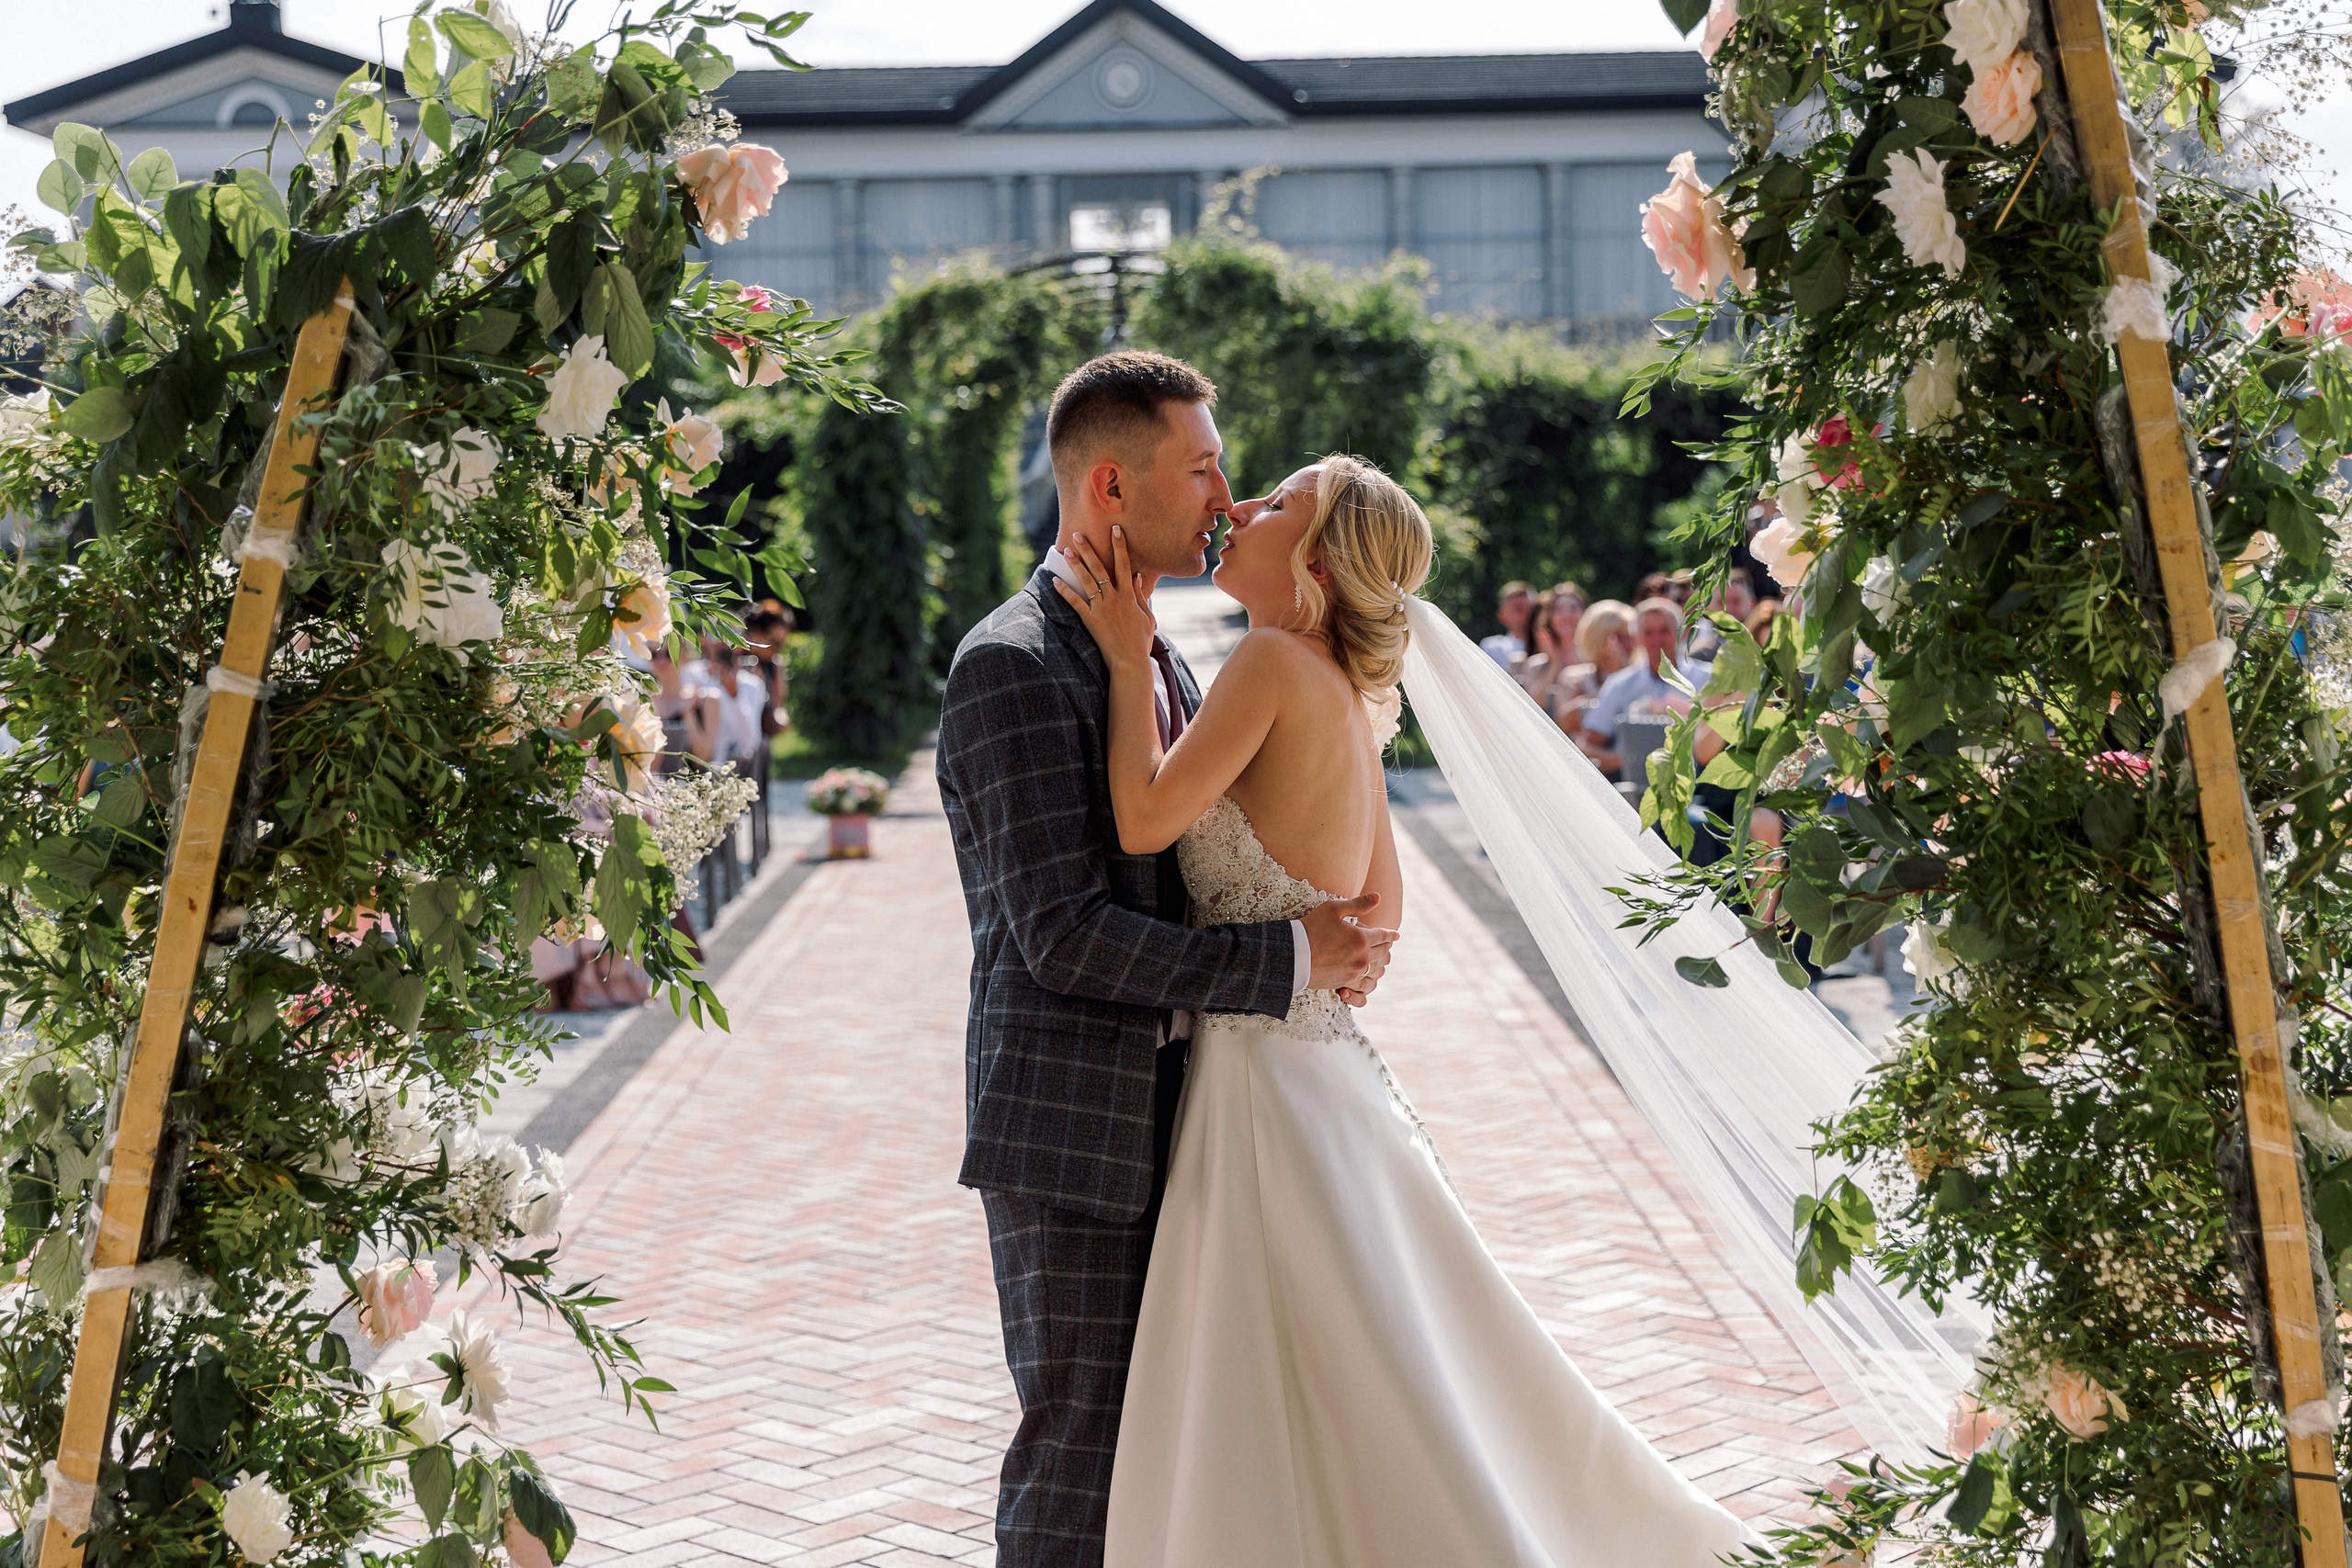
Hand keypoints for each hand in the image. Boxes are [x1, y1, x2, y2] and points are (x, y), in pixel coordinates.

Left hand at [1050, 529, 1155, 670]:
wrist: (1130, 662)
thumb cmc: (1141, 641)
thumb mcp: (1148, 617)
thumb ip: (1141, 596)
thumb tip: (1137, 575)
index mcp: (1129, 596)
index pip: (1124, 565)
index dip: (1119, 546)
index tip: (1115, 530)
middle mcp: (1114, 598)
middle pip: (1099, 568)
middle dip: (1088, 549)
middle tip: (1078, 534)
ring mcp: (1101, 608)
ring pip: (1086, 581)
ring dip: (1075, 564)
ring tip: (1066, 550)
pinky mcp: (1090, 620)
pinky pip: (1075, 602)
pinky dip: (1065, 592)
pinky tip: (1055, 581)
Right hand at [1301, 892, 1398, 1000]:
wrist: (1292, 956)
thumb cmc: (1311, 928)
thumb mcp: (1332, 909)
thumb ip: (1357, 904)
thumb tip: (1378, 897)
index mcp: (1362, 939)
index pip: (1383, 935)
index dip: (1391, 934)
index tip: (1396, 934)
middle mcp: (1362, 958)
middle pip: (1382, 952)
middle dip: (1386, 946)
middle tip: (1388, 943)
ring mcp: (1354, 972)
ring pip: (1374, 968)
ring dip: (1379, 961)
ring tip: (1380, 958)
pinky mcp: (1344, 982)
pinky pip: (1363, 979)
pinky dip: (1367, 973)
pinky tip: (1365, 970)